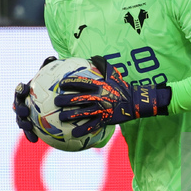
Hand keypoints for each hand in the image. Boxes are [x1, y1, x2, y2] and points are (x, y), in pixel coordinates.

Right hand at [12, 56, 55, 142]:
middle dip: (19, 109)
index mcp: (25, 92)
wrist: (50, 100)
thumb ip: (49, 69)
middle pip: (18, 106)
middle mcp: (22, 104)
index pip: (20, 90)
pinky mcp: (30, 126)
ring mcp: (25, 116)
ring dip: (23, 125)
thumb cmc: (50, 87)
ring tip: (28, 128)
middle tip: (25, 110)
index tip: (23, 87)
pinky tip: (35, 141)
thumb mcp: (50, 78)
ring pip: (20, 120)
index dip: (20, 89)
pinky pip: (29, 132)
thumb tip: (51, 57)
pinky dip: (30, 136)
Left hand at [54, 56, 170, 137]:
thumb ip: (102, 65)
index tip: (61, 84)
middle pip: (79, 99)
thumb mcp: (113, 73)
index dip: (70, 83)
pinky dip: (83, 130)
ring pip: (83, 113)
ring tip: (61, 117)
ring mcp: (101, 109)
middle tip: (56, 101)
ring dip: (71, 115)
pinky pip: (92, 125)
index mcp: (99, 86)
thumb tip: (93, 57)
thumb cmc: (122, 86)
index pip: (81, 83)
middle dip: (66, 100)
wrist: (134, 102)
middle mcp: (98, 97)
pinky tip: (75, 133)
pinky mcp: (105, 119)